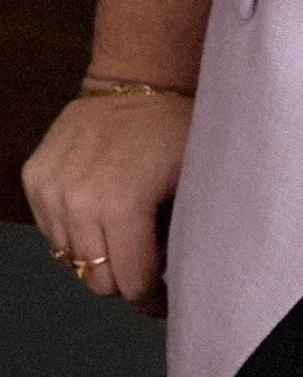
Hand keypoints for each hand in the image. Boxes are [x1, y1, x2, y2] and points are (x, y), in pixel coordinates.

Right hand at [21, 93, 193, 317]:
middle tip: (147, 261)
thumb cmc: (173, 126)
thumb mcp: (192, 181)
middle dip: (125, 277)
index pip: (130, 283)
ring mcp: (50, 190)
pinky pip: (51, 230)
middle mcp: (77, 201)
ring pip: (70, 258)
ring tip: (125, 230)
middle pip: (97, 279)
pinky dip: (74, 230)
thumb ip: (182, 235)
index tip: (164, 300)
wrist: (136, 76)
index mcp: (121, 205)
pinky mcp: (34, 178)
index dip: (152, 297)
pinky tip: (99, 211)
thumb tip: (184, 279)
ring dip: (97, 254)